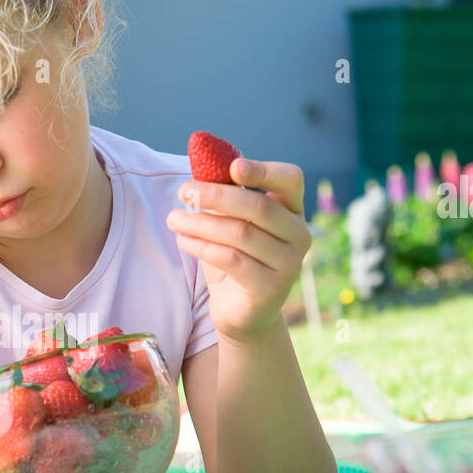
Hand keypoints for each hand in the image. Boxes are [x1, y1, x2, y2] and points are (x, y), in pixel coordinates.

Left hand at [166, 157, 312, 342]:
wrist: (243, 313)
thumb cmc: (236, 258)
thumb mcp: (230, 222)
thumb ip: (225, 194)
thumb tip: (202, 159)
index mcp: (293, 210)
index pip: (291, 179)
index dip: (264, 170)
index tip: (233, 167)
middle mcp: (299, 235)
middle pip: (259, 207)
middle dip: (216, 196)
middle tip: (184, 191)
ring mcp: (289, 263)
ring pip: (240, 234)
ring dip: (200, 223)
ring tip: (173, 219)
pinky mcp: (270, 288)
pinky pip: (231, 260)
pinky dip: (202, 247)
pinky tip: (182, 240)